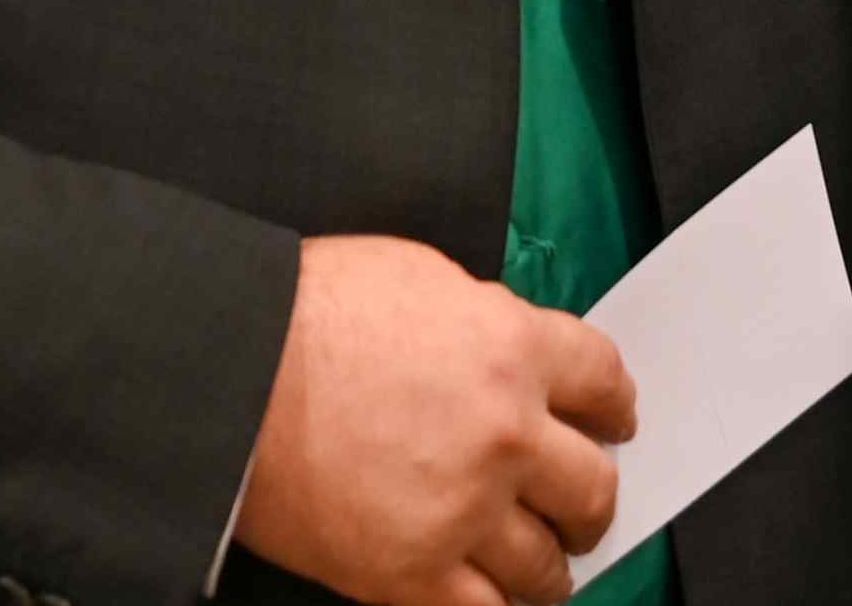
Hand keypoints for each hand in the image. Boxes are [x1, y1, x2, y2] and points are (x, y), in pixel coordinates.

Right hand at [234, 234, 635, 605]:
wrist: (236, 368)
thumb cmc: (315, 311)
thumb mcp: (427, 278)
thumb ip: (488, 322)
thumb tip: (512, 355)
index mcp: (514, 345)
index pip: (604, 381)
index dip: (615, 407)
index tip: (614, 423)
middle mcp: (506, 431)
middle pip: (592, 484)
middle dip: (592, 498)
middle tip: (582, 505)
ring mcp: (463, 509)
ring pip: (546, 563)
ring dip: (551, 563)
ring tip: (542, 564)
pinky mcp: (411, 573)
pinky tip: (495, 599)